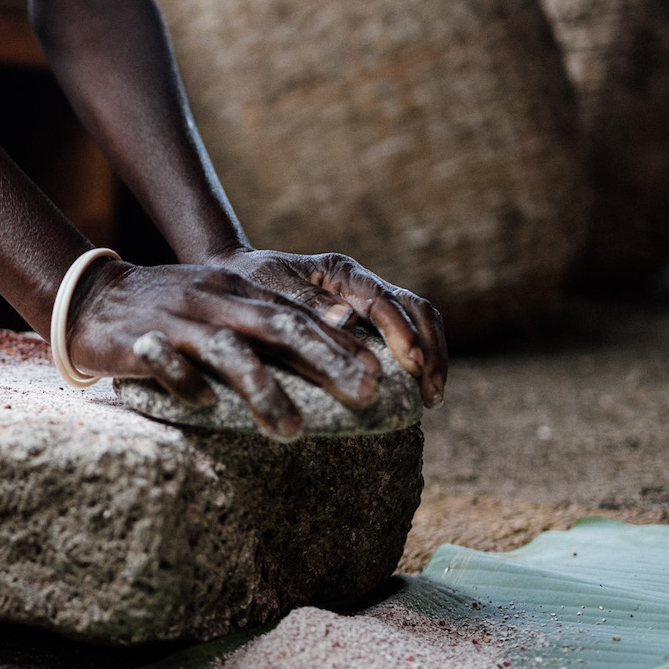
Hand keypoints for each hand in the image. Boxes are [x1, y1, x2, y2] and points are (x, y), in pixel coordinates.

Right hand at [65, 260, 384, 439]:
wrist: (91, 297)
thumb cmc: (166, 309)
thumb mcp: (219, 303)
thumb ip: (263, 323)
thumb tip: (328, 355)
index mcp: (237, 292)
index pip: (298, 315)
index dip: (340, 343)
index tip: (379, 374)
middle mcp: (214, 302)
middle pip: (279, 328)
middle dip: (326, 361)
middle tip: (365, 395)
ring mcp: (177, 321)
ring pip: (229, 351)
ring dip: (264, 390)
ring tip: (293, 430)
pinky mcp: (140, 343)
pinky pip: (165, 361)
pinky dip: (186, 381)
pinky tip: (206, 406)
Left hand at [206, 247, 447, 407]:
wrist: (236, 274)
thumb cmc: (250, 281)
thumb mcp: (270, 285)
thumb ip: (305, 300)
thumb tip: (347, 320)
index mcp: (341, 271)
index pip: (384, 301)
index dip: (403, 334)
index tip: (413, 366)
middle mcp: (360, 283)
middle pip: (415, 309)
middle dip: (431, 349)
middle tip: (432, 392)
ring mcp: (366, 300)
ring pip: (417, 320)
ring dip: (431, 356)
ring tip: (431, 396)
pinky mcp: (364, 320)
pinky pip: (402, 335)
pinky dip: (417, 358)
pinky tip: (417, 388)